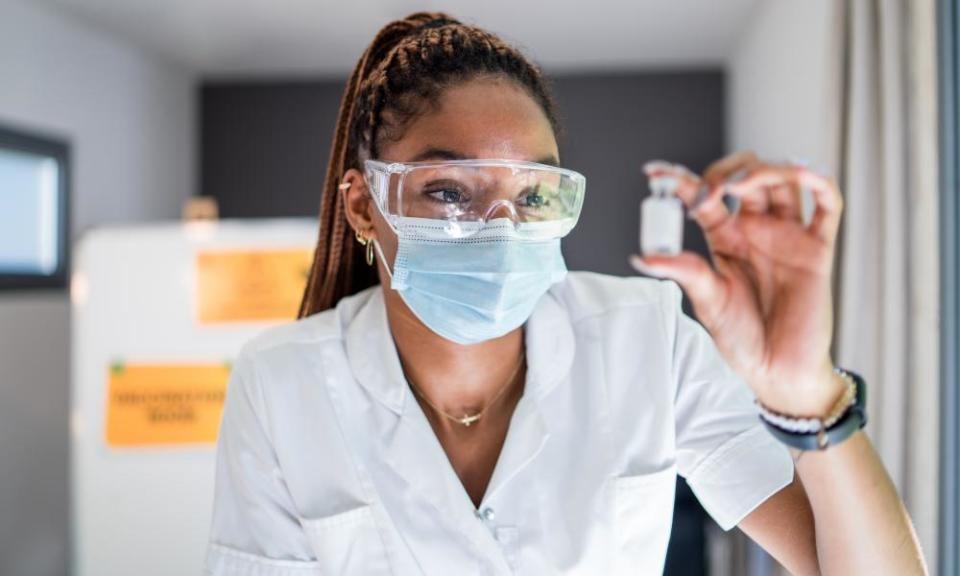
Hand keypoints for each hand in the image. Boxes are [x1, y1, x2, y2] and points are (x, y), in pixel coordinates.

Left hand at [631, 151, 845, 416]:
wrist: (778, 371)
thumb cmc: (742, 339)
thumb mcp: (708, 302)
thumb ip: (683, 271)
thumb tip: (641, 256)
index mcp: (725, 239)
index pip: (703, 197)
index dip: (680, 180)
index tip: (655, 172)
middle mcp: (756, 230)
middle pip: (744, 176)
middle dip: (724, 171)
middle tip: (709, 190)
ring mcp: (788, 235)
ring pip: (782, 180)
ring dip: (764, 169)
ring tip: (742, 182)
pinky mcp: (818, 248)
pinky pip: (827, 205)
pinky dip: (817, 181)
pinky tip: (800, 175)